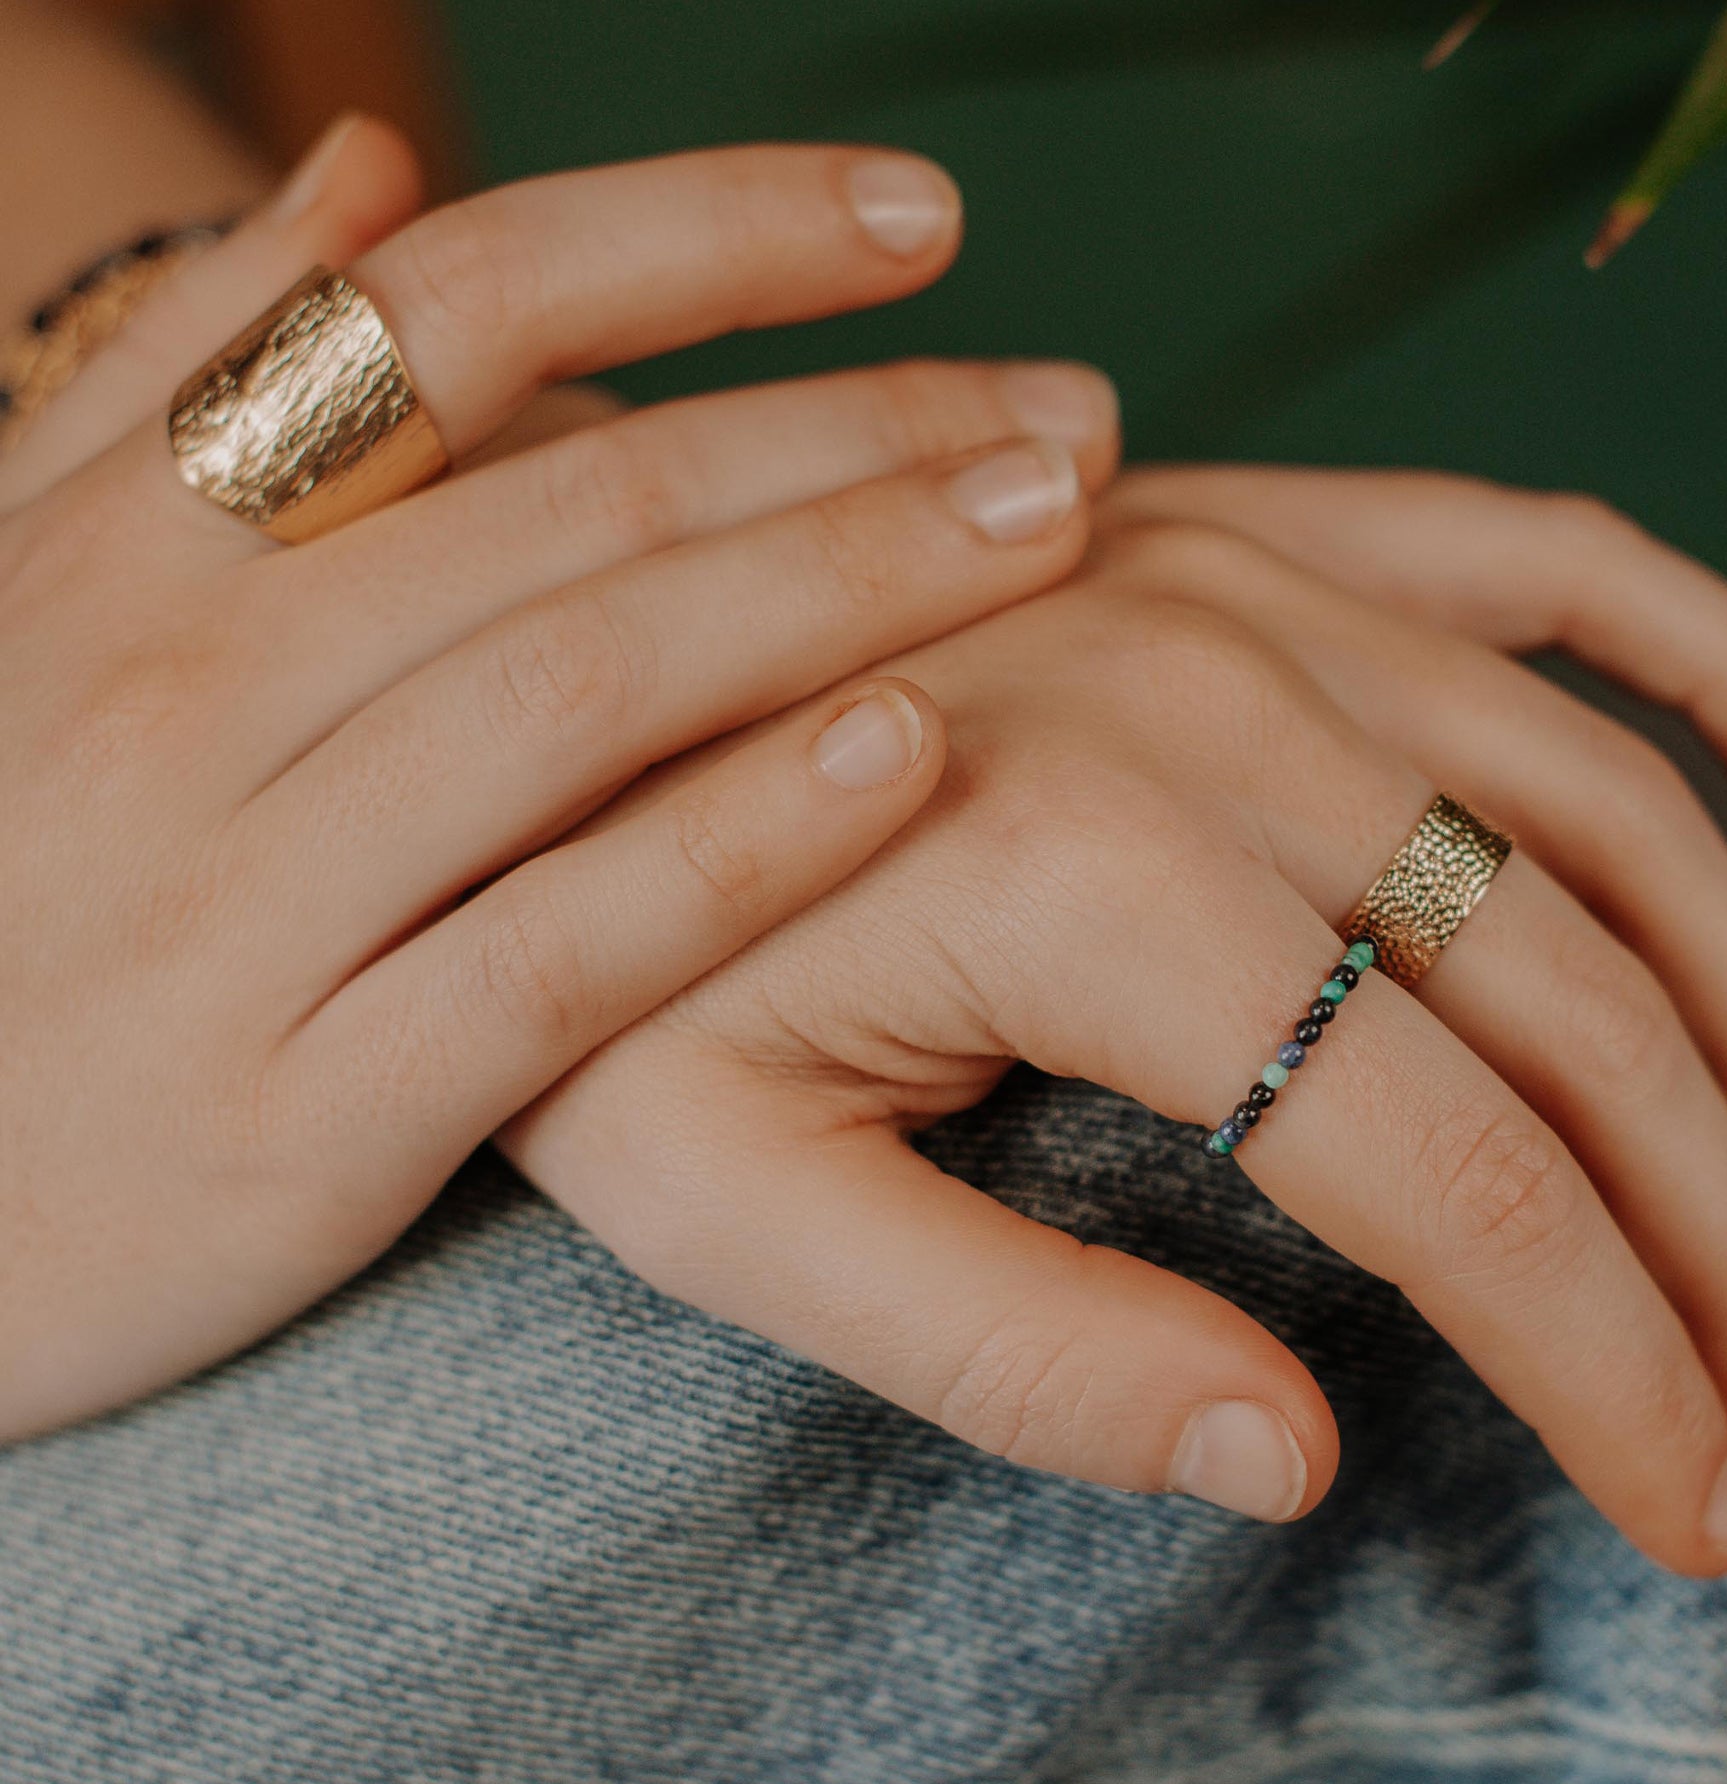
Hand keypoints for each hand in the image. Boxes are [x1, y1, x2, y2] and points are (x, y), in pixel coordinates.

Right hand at [0, 126, 1122, 1437]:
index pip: (453, 308)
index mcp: (126, 540)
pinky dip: (738, 842)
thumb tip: (363, 180)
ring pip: (583, 689)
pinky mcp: (305, 1108)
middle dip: (852, 432)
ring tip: (1043, 534)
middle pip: (576, 495)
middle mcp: (179, 685)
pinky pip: (561, 945)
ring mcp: (239, 898)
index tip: (923, 213)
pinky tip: (911, 756)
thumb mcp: (25, 606)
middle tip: (1070, 415)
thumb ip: (181, 390)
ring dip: (840, 592)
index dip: (710, 232)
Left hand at [505, 488, 1726, 1578]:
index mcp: (1084, 877)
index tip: (1699, 1508)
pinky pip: (1546, 560)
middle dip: (1714, 1250)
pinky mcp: (1245, 526)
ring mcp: (1238, 579)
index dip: (1609, 1365)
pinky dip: (1719, 669)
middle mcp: (1206, 694)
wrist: (520, 701)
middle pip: (1577, 1010)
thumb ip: (1011, 1348)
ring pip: (1607, 814)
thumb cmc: (591, 959)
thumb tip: (1299, 1458)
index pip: (1450, 1171)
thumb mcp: (729, 1211)